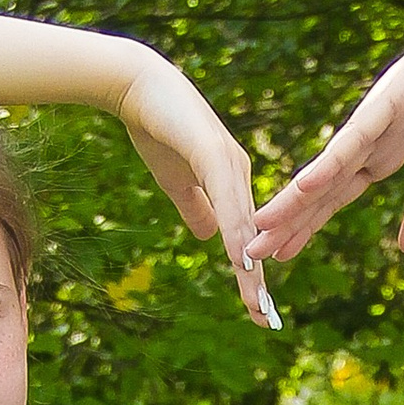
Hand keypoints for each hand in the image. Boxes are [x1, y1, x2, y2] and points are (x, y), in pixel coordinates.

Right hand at [116, 49, 278, 327]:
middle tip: (266, 320)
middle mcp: (239, 174)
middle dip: (257, 280)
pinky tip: (239, 255)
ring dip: (250, 264)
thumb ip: (196, 207)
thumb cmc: (156, 127)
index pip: (246, 236)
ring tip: (256, 300)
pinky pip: (228, 199)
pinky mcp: (214, 152)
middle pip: (252, 237)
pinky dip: (235, 229)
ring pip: (245, 224)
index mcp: (233, 182)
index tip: (258, 310)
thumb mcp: (177, 179)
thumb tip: (209, 238)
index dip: (251, 273)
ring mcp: (230, 163)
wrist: (137, 85)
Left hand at [249, 0, 403, 268]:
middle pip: (320, 187)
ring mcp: (375, 118)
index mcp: (379, 154)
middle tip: (249, 251)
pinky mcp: (391, 98)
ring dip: (296, 197)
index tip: (276, 255)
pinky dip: (333, 160)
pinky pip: (357, 135)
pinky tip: (306, 182)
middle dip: (286, 219)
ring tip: (264, 223)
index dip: (305, 226)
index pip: (334, 197)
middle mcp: (366, 138)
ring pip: (328, 166)